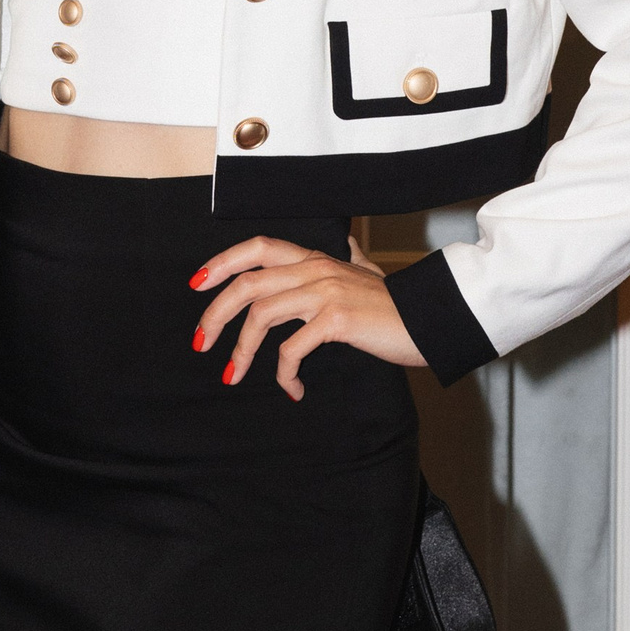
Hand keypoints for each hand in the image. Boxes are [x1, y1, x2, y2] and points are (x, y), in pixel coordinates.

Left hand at [190, 233, 423, 398]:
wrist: (431, 321)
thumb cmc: (398, 306)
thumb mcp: (369, 274)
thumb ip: (352, 258)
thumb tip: (347, 241)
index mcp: (316, 258)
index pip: (258, 247)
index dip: (223, 261)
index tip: (198, 283)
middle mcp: (315, 269)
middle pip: (247, 283)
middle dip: (215, 314)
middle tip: (201, 342)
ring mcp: (325, 292)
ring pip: (261, 314)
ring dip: (241, 350)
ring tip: (233, 374)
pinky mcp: (336, 320)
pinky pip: (292, 347)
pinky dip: (284, 372)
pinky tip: (292, 389)